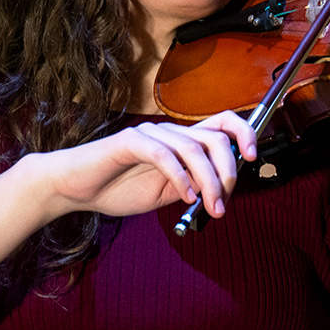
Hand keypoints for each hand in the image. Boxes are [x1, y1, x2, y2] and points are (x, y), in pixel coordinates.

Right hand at [35, 113, 258, 221]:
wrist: (75, 188)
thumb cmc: (117, 187)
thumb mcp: (167, 192)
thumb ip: (194, 187)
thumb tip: (222, 192)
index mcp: (181, 141)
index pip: (223, 123)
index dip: (245, 133)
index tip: (254, 157)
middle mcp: (170, 132)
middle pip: (215, 138)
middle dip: (228, 172)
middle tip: (223, 203)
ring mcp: (150, 135)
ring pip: (194, 148)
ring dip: (209, 181)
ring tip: (210, 207)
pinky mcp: (129, 142)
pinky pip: (164, 155)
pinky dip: (181, 177)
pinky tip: (185, 196)